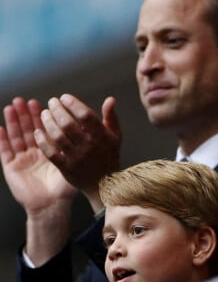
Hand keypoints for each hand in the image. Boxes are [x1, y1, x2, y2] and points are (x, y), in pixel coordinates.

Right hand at [0, 98, 76, 213]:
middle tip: (29, 101)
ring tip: (12, 107)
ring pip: (17, 137)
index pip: (47, 129)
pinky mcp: (11, 168)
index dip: (46, 117)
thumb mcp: (75, 165)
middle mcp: (35, 153)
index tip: (48, 103)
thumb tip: (93, 133)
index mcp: (50, 151)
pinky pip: (5, 152)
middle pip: (30, 129)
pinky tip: (0, 128)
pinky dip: (2, 140)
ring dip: (14, 122)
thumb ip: (82, 148)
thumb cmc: (65, 188)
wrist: (52, 207)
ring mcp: (22, 159)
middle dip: (28, 115)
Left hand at [34, 94, 121, 211]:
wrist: (105, 184)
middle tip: (52, 102)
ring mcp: (77, 157)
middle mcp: (89, 146)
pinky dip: (43, 141)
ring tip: (44, 114)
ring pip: (58, 136)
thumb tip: (110, 99)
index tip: (64, 97)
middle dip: (57, 110)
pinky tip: (38, 132)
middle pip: (69, 124)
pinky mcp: (67, 168)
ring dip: (48, 123)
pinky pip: (51, 153)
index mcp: (102, 136)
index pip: (86, 115)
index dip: (73, 104)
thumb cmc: (108, 156)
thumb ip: (111, 117)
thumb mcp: (115, 136)